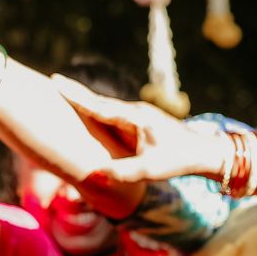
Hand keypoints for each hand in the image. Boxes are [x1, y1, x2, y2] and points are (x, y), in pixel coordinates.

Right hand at [52, 75, 232, 184]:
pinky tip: (87, 110)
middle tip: (53, 81)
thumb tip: (97, 174)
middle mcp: (135, 112)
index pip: (100, 106)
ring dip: (85, 101)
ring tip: (63, 93)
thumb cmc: (178, 160)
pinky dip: (96, 110)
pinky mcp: (140, 122)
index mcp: (135, 119)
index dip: (77, 97)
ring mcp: (138, 115)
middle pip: (99, 101)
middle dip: (76, 93)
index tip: (58, 84)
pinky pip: (113, 114)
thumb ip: (124, 173)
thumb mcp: (151, 170)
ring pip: (106, 107)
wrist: (203, 151)